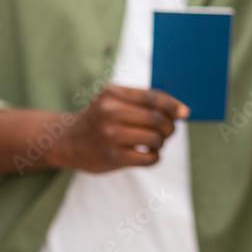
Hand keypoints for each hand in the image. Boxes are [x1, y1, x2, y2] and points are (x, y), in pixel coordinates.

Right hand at [50, 84, 188, 171]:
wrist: (67, 142)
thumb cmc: (100, 118)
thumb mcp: (113, 100)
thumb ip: (142, 101)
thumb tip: (180, 110)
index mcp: (112, 93)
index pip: (152, 98)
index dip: (173, 105)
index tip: (185, 113)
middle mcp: (109, 113)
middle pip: (157, 119)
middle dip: (170, 126)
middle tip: (169, 131)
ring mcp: (110, 136)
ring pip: (155, 139)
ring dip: (162, 142)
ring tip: (156, 142)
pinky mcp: (112, 157)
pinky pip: (148, 158)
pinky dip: (155, 157)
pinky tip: (149, 154)